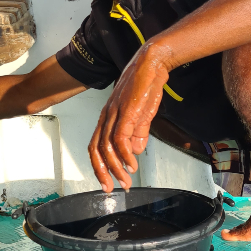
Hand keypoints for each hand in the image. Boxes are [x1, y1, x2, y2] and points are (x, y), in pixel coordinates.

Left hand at [88, 42, 171, 191]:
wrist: (153, 62)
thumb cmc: (147, 84)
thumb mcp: (143, 114)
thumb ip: (138, 133)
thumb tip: (136, 151)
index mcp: (109, 117)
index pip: (97, 146)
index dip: (100, 166)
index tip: (108, 182)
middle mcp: (107, 115)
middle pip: (96, 149)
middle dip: (102, 172)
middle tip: (111, 189)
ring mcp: (115, 113)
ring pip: (107, 147)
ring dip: (116, 167)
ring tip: (126, 180)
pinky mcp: (126, 111)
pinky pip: (120, 137)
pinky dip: (125, 154)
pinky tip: (132, 164)